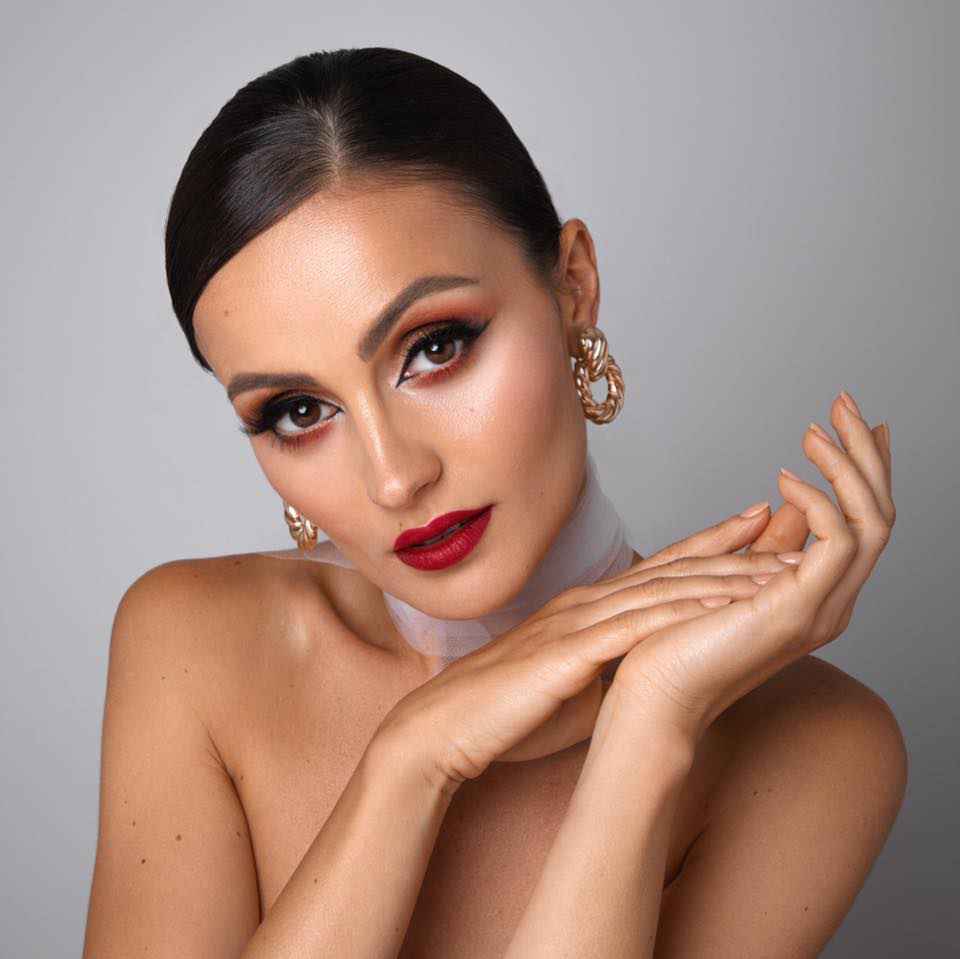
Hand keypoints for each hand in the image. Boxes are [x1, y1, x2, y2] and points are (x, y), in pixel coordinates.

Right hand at [374, 558, 782, 791]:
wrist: (446, 725)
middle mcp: (587, 603)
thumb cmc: (507, 710)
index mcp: (588, 609)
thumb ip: (610, 667)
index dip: (707, 545)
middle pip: (671, 567)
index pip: (658, 568)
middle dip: (730, 547)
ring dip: (722, 577)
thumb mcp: (573, 683)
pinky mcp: (570, 651)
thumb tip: (647, 673)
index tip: (752, 528)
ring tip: (775, 567)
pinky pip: (636, 627)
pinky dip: (682, 613)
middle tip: (783, 525)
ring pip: (662, 589)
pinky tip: (721, 607)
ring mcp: (578, 622)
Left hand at [608, 390, 894, 743]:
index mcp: (815, 594)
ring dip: (848, 465)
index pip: (861, 521)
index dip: (865, 470)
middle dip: (865, 453)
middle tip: (843, 403)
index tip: (855, 423)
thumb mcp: (728, 578)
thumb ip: (762, 545)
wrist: (654, 697)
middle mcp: (830, 601)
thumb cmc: (678, 641)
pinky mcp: (797, 610)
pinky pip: (837, 541)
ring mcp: (821, 608)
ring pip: (872, 521)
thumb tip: (780, 504)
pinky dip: (818, 500)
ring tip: (813, 429)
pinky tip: (786, 478)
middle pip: (879, 514)